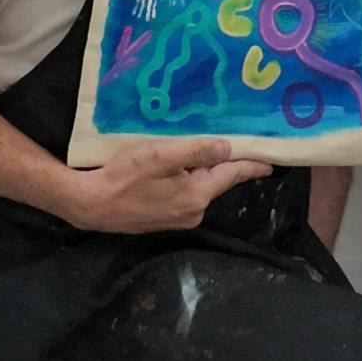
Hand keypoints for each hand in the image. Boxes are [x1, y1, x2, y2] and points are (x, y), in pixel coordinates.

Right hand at [62, 138, 271, 233]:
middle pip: (216, 181)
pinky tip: (175, 170)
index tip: (271, 162)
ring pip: (199, 188)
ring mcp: (178, 218)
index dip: (251, 165)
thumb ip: (195, 151)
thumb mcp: (160, 155)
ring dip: (201, 171)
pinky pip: (185, 195)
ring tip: (198, 151)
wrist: (90, 204)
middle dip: (222, 163)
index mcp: (197, 196)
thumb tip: (227, 148)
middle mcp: (193, 212)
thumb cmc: (123, 177)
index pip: (232, 175)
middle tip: (229, 141)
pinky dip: (186, 181)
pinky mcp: (163, 219)